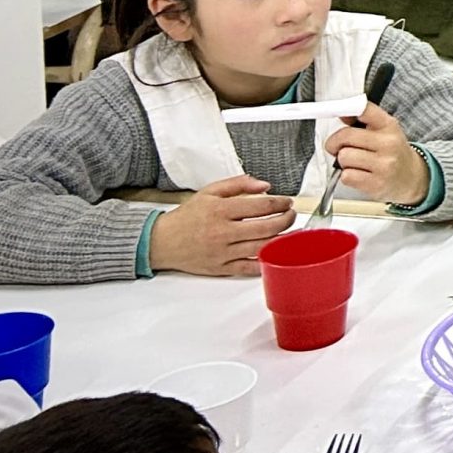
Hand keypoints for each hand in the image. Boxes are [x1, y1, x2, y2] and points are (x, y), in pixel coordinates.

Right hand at [149, 174, 294, 277]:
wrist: (161, 242)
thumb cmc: (187, 216)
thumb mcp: (210, 192)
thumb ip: (238, 184)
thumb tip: (265, 186)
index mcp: (221, 210)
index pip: (262, 206)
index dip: (281, 203)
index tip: (287, 202)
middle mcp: (223, 232)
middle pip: (267, 227)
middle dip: (286, 220)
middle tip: (291, 215)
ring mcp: (222, 252)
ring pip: (262, 247)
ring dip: (282, 240)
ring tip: (289, 232)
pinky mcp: (221, 268)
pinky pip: (249, 267)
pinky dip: (266, 262)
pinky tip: (276, 253)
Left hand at [322, 104, 430, 204]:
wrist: (412, 177)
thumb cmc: (392, 152)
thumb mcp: (384, 130)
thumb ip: (362, 119)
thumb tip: (341, 112)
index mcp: (389, 125)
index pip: (363, 110)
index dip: (345, 109)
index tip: (333, 111)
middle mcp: (389, 143)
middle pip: (345, 136)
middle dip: (335, 143)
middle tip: (337, 147)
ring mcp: (384, 165)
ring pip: (344, 157)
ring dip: (343, 161)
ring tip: (354, 162)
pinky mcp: (376, 184)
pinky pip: (346, 176)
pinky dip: (347, 176)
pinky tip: (359, 174)